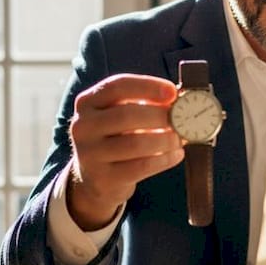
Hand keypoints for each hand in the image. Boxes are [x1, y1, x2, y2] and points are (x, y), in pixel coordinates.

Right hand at [67, 74, 184, 228]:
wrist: (96, 178)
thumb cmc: (117, 138)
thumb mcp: (122, 115)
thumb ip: (145, 104)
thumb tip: (181, 99)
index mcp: (88, 102)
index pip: (117, 86)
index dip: (147, 86)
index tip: (173, 92)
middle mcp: (83, 126)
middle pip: (126, 115)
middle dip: (160, 116)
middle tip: (182, 119)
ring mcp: (90, 153)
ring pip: (135, 143)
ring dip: (165, 139)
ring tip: (181, 138)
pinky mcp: (104, 178)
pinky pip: (141, 166)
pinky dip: (164, 159)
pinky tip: (176, 154)